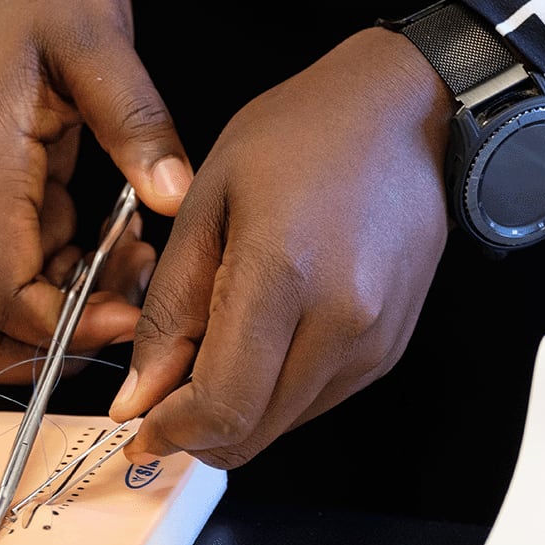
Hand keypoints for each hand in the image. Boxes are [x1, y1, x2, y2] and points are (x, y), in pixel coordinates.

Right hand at [0, 0, 193, 382]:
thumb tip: (170, 198)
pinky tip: (120, 238)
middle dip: (44, 348)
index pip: (2, 299)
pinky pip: (20, 266)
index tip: (136, 314)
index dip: (68, 328)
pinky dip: (68, 275)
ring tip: (135, 264)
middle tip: (120, 316)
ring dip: (67, 309)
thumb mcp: (96, 36)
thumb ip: (134, 123)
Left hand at [109, 27, 455, 467]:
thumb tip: (141, 395)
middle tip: (163, 395)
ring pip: (283, 425)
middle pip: (253, 432)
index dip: (170, 432)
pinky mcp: (390, 349)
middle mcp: (342, 322)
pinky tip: (260, 339)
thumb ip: (170, 308)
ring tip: (215, 347)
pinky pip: (317, 401)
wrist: (406, 113)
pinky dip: (274, 393)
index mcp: (284, 275)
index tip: (138, 426)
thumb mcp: (205, 203)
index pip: (222, 406)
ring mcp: (374, 342)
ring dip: (236, 412)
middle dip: (196, 431)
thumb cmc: (301, 136)